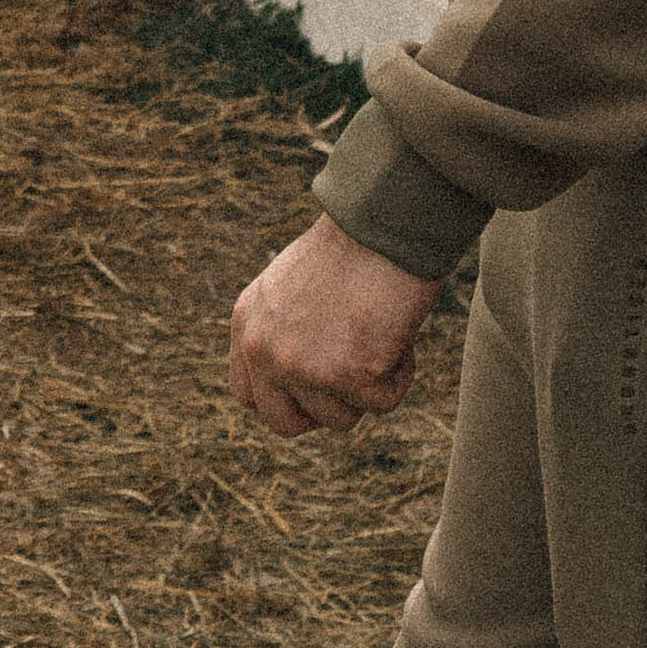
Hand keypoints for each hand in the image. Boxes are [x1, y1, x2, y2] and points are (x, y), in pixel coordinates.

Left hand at [230, 215, 440, 436]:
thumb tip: (298, 379)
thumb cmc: (349, 247)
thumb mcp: (288, 288)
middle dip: (322, 410)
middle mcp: (266, 352)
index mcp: (247, 326)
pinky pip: (384, 402)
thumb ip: (281, 332)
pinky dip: (400, 373)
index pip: (248, 396)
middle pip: (286, 423)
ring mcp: (305, 368)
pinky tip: (396, 330)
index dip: (284, 401)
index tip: (313, 391)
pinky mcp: (351, 376)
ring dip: (366, 385)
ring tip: (376, 332)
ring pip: (341, 417)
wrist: (382, 224)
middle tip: (351, 379)